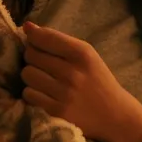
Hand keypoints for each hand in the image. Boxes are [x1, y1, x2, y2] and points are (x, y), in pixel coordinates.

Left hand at [20, 21, 141, 141]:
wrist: (114, 115)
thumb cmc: (98, 80)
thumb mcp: (87, 56)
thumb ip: (59, 41)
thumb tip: (27, 26)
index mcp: (82, 53)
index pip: (45, 37)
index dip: (33, 37)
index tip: (34, 41)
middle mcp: (72, 72)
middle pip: (31, 55)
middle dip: (33, 57)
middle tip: (43, 63)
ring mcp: (64, 93)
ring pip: (27, 74)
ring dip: (32, 76)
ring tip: (44, 79)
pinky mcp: (56, 111)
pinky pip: (29, 94)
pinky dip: (33, 93)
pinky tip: (45, 94)